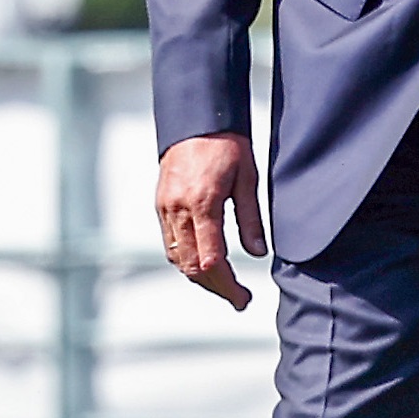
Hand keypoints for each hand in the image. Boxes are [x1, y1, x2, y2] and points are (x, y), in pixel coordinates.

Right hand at [156, 132, 265, 311]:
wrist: (196, 118)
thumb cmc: (227, 144)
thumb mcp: (248, 179)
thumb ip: (251, 219)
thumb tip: (257, 253)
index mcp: (203, 203)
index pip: (210, 260)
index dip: (228, 285)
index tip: (244, 298)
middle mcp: (178, 209)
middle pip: (191, 266)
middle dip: (215, 287)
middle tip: (239, 298)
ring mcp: (165, 207)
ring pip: (177, 258)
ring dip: (199, 277)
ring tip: (224, 285)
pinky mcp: (161, 204)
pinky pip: (169, 243)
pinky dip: (185, 260)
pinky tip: (204, 264)